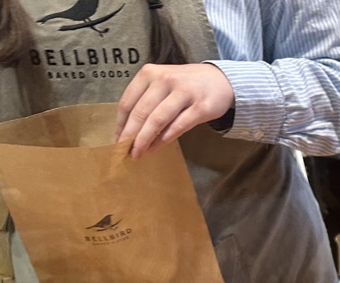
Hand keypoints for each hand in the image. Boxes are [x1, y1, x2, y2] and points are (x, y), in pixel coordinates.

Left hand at [116, 64, 233, 158]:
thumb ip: (146, 100)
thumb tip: (128, 129)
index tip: (117, 140)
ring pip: (157, 120)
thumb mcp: (162, 84)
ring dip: (144, 140)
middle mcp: (165, 80)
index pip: (128, 101)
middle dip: (130, 135)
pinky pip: (177, 127)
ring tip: (138, 153)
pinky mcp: (200, 107)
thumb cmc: (187, 85)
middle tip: (124, 151)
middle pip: (141, 112)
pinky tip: (155, 148)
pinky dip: (163, 140)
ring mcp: (184, 93)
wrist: (221, 81)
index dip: (121, 124)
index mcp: (150, 73)